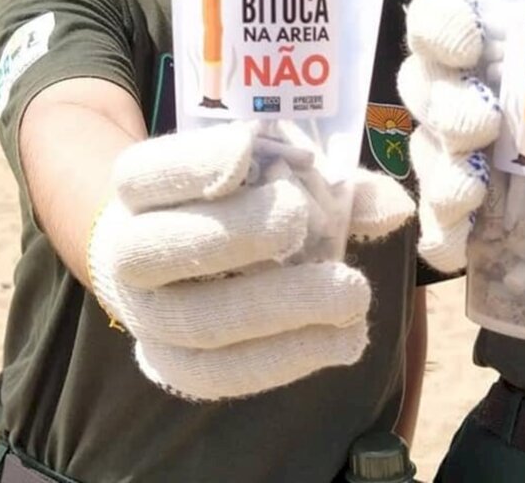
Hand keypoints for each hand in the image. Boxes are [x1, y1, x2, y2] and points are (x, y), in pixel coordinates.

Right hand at [87, 120, 413, 400]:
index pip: (147, 173)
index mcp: (138, 189)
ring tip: (353, 296)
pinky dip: (284, 360)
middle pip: (162, 249)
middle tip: (298, 218)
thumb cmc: (226, 198)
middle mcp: (127, 251)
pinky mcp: (170, 365)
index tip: (246, 149)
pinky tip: (342, 342)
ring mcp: (146, 316)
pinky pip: (220, 375)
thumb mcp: (258, 171)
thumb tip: (397, 205)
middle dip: (236, 233)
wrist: (159, 252)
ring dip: (279, 310)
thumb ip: (325, 180)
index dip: (192, 163)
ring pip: (197, 323)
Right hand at [397, 0, 524, 272]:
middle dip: (446, 106)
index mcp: (493, 41)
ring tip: (470, 197)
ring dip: (441, 173)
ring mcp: (454, 146)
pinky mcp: (461, 201)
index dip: (442, 26)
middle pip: (424, 85)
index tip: (470, 47)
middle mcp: (460, 88)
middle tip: (484, 126)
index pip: (443, 17)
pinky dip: (441, 232)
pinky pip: (437, 216)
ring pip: (425, 149)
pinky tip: (457, 249)